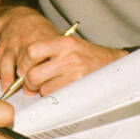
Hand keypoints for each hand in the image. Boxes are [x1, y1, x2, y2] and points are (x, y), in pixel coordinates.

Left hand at [0, 7, 123, 94]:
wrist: (116, 64)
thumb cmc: (88, 56)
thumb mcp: (70, 46)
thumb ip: (48, 53)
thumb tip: (23, 70)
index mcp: (64, 42)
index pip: (32, 51)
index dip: (23, 63)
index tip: (24, 69)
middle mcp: (69, 56)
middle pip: (34, 74)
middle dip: (29, 82)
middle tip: (31, 84)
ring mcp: (76, 73)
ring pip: (43, 89)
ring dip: (43, 90)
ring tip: (52, 85)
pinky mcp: (81, 88)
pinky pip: (57, 96)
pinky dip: (54, 96)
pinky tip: (61, 90)